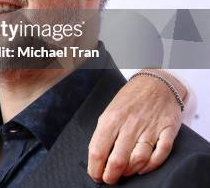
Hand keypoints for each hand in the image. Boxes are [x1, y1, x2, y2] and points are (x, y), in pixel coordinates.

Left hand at [87, 70, 184, 184]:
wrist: (156, 83)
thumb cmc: (130, 99)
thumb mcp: (110, 111)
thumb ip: (105, 132)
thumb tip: (97, 157)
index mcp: (111, 119)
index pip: (98, 150)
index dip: (94, 168)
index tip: (95, 175)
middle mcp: (130, 124)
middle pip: (118, 159)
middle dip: (111, 175)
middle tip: (109, 180)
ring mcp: (150, 128)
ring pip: (139, 159)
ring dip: (130, 171)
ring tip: (125, 174)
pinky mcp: (167, 130)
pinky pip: (161, 154)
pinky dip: (152, 165)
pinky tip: (143, 169)